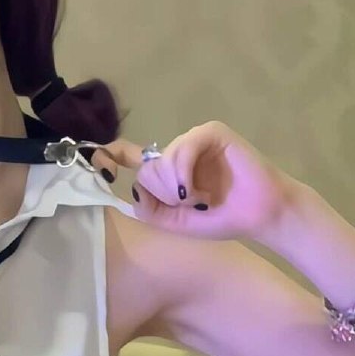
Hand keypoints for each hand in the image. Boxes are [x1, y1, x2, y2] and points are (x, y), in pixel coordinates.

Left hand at [101, 121, 300, 240]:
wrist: (258, 215)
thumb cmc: (221, 218)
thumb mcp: (175, 222)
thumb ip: (149, 209)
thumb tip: (133, 189)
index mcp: (167, 170)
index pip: (131, 155)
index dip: (111, 154)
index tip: (95, 158)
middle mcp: (177, 151)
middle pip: (146, 170)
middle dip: (165, 195)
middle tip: (192, 204)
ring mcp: (193, 140)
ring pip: (162, 163)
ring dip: (178, 189)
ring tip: (202, 198)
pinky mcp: (211, 133)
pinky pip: (182, 149)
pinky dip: (186, 175)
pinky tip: (200, 190)